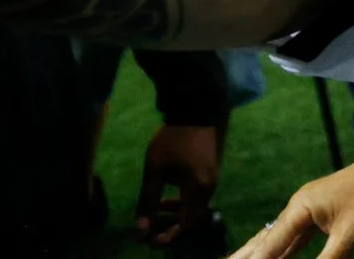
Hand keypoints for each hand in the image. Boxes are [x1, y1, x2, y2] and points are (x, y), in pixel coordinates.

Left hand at [134, 123, 219, 247]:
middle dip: (172, 228)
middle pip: (193, 219)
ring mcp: (212, 179)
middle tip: (151, 231)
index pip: (185, 224)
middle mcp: (210, 188)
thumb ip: (148, 201)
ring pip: (195, 208)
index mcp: (198, 189)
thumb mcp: (155, 170)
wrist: (195, 110)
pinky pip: (198, 197)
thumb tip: (141, 229)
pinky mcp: (210, 172)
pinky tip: (167, 196)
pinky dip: (182, 203)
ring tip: (156, 211)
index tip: (149, 242)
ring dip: (176, 214)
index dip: (168, 236)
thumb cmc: (173, 140)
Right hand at [229, 139, 353, 258]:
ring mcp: (314, 210)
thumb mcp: (350, 236)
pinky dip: (287, 253)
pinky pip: (299, 239)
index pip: (268, 246)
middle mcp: (301, 207)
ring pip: (281, 240)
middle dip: (247, 257)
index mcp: (300, 207)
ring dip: (264, 256)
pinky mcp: (327, 216)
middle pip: (266, 240)